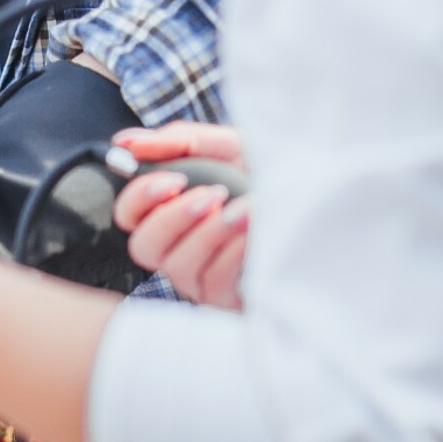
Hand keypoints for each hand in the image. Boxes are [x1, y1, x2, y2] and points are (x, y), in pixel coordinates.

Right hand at [110, 122, 249, 309]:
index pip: (128, 213)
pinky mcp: (226, 299)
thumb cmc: (265, 174)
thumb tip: (125, 142)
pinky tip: (255, 231)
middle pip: (143, 247)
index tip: (173, 180)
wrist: (317, 202)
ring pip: (178, 267)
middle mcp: (177, 247)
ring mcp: (200, 277)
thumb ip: (179, 141)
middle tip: (212, 196)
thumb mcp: (227, 147)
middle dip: (172, 220)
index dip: (139, 198)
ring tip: (245, 209)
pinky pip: (215, 283)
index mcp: (169, 209)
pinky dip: (233, 253)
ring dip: (210, 234)